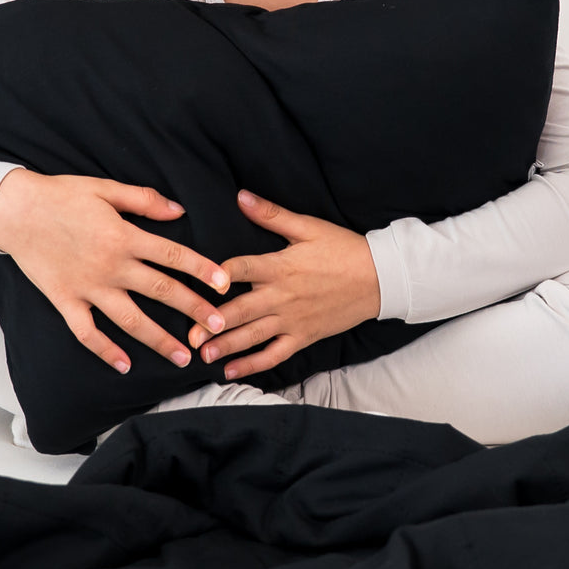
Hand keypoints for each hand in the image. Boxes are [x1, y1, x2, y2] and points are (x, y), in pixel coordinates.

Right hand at [0, 169, 229, 372]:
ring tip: (183, 357)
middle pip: (161, 291)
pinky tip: (125, 366)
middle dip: (193, 310)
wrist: (13, 210)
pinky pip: (88, 333)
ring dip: (158, 340)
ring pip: (131, 320)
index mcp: (124, 236)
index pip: (173, 256)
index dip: (202, 270)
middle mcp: (110, 266)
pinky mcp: (65, 301)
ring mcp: (88, 287)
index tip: (224, 285)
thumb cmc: (62, 195)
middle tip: (219, 328)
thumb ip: (144, 200)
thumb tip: (179, 210)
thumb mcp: (106, 188)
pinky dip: (106, 351)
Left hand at [186, 189, 380, 380]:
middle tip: (188, 334)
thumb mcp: (308, 227)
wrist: (380, 278)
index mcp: (280, 266)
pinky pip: (274, 355)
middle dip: (212, 323)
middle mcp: (282, 296)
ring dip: (226, 346)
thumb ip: (271, 215)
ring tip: (202, 354)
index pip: (239, 270)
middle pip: (240, 311)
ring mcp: (292, 320)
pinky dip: (252, 364)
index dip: (215, 276)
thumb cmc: (343, 249)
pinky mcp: (303, 336)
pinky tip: (231, 371)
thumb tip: (240, 196)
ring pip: (253, 336)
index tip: (191, 282)